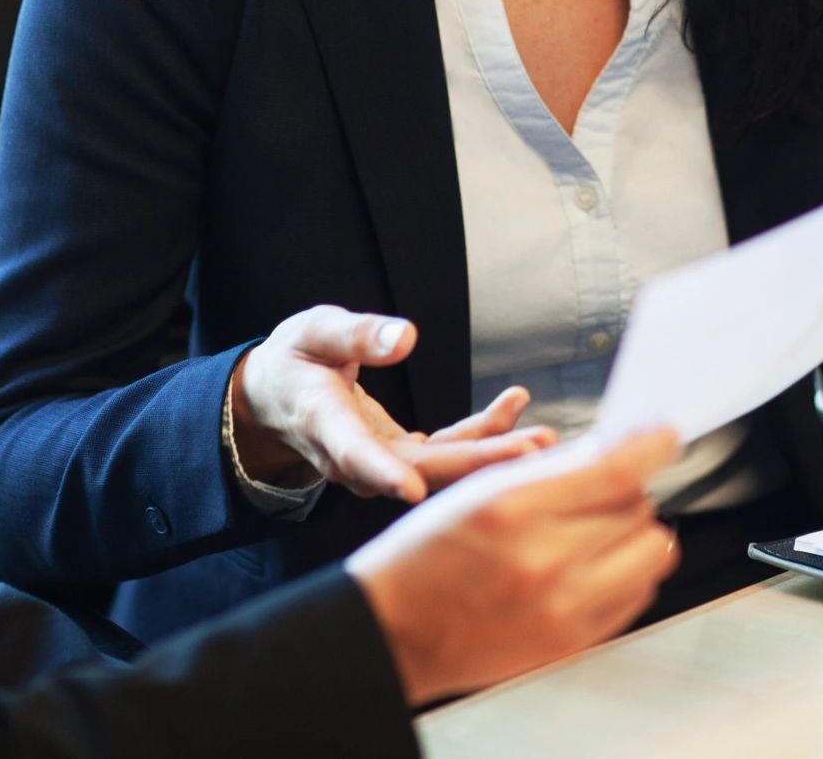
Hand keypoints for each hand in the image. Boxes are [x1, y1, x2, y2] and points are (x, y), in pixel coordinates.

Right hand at [230, 305, 554, 503]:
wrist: (280, 397)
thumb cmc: (295, 359)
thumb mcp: (315, 332)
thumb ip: (356, 335)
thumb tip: (405, 337)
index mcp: (323, 424)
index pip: (353, 453)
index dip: (382, 472)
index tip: (413, 489)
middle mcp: (354, 458)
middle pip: (418, 470)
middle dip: (476, 463)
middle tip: (531, 451)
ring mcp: (381, 465)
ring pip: (440, 468)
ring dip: (492, 454)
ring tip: (542, 436)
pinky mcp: (402, 459)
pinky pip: (446, 453)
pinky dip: (483, 435)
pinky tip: (516, 406)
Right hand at [347, 427, 679, 704]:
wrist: (396, 631)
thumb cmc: (423, 557)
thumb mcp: (477, 490)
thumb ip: (549, 469)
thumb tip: (614, 446)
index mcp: (514, 509)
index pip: (615, 470)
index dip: (651, 445)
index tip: (664, 434)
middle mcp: (545, 560)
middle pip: (639, 508)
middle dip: (627, 490)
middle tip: (600, 490)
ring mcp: (564, 608)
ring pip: (651, 552)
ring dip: (634, 532)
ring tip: (598, 529)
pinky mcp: (574, 641)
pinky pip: (637, 594)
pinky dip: (627, 572)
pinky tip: (593, 564)